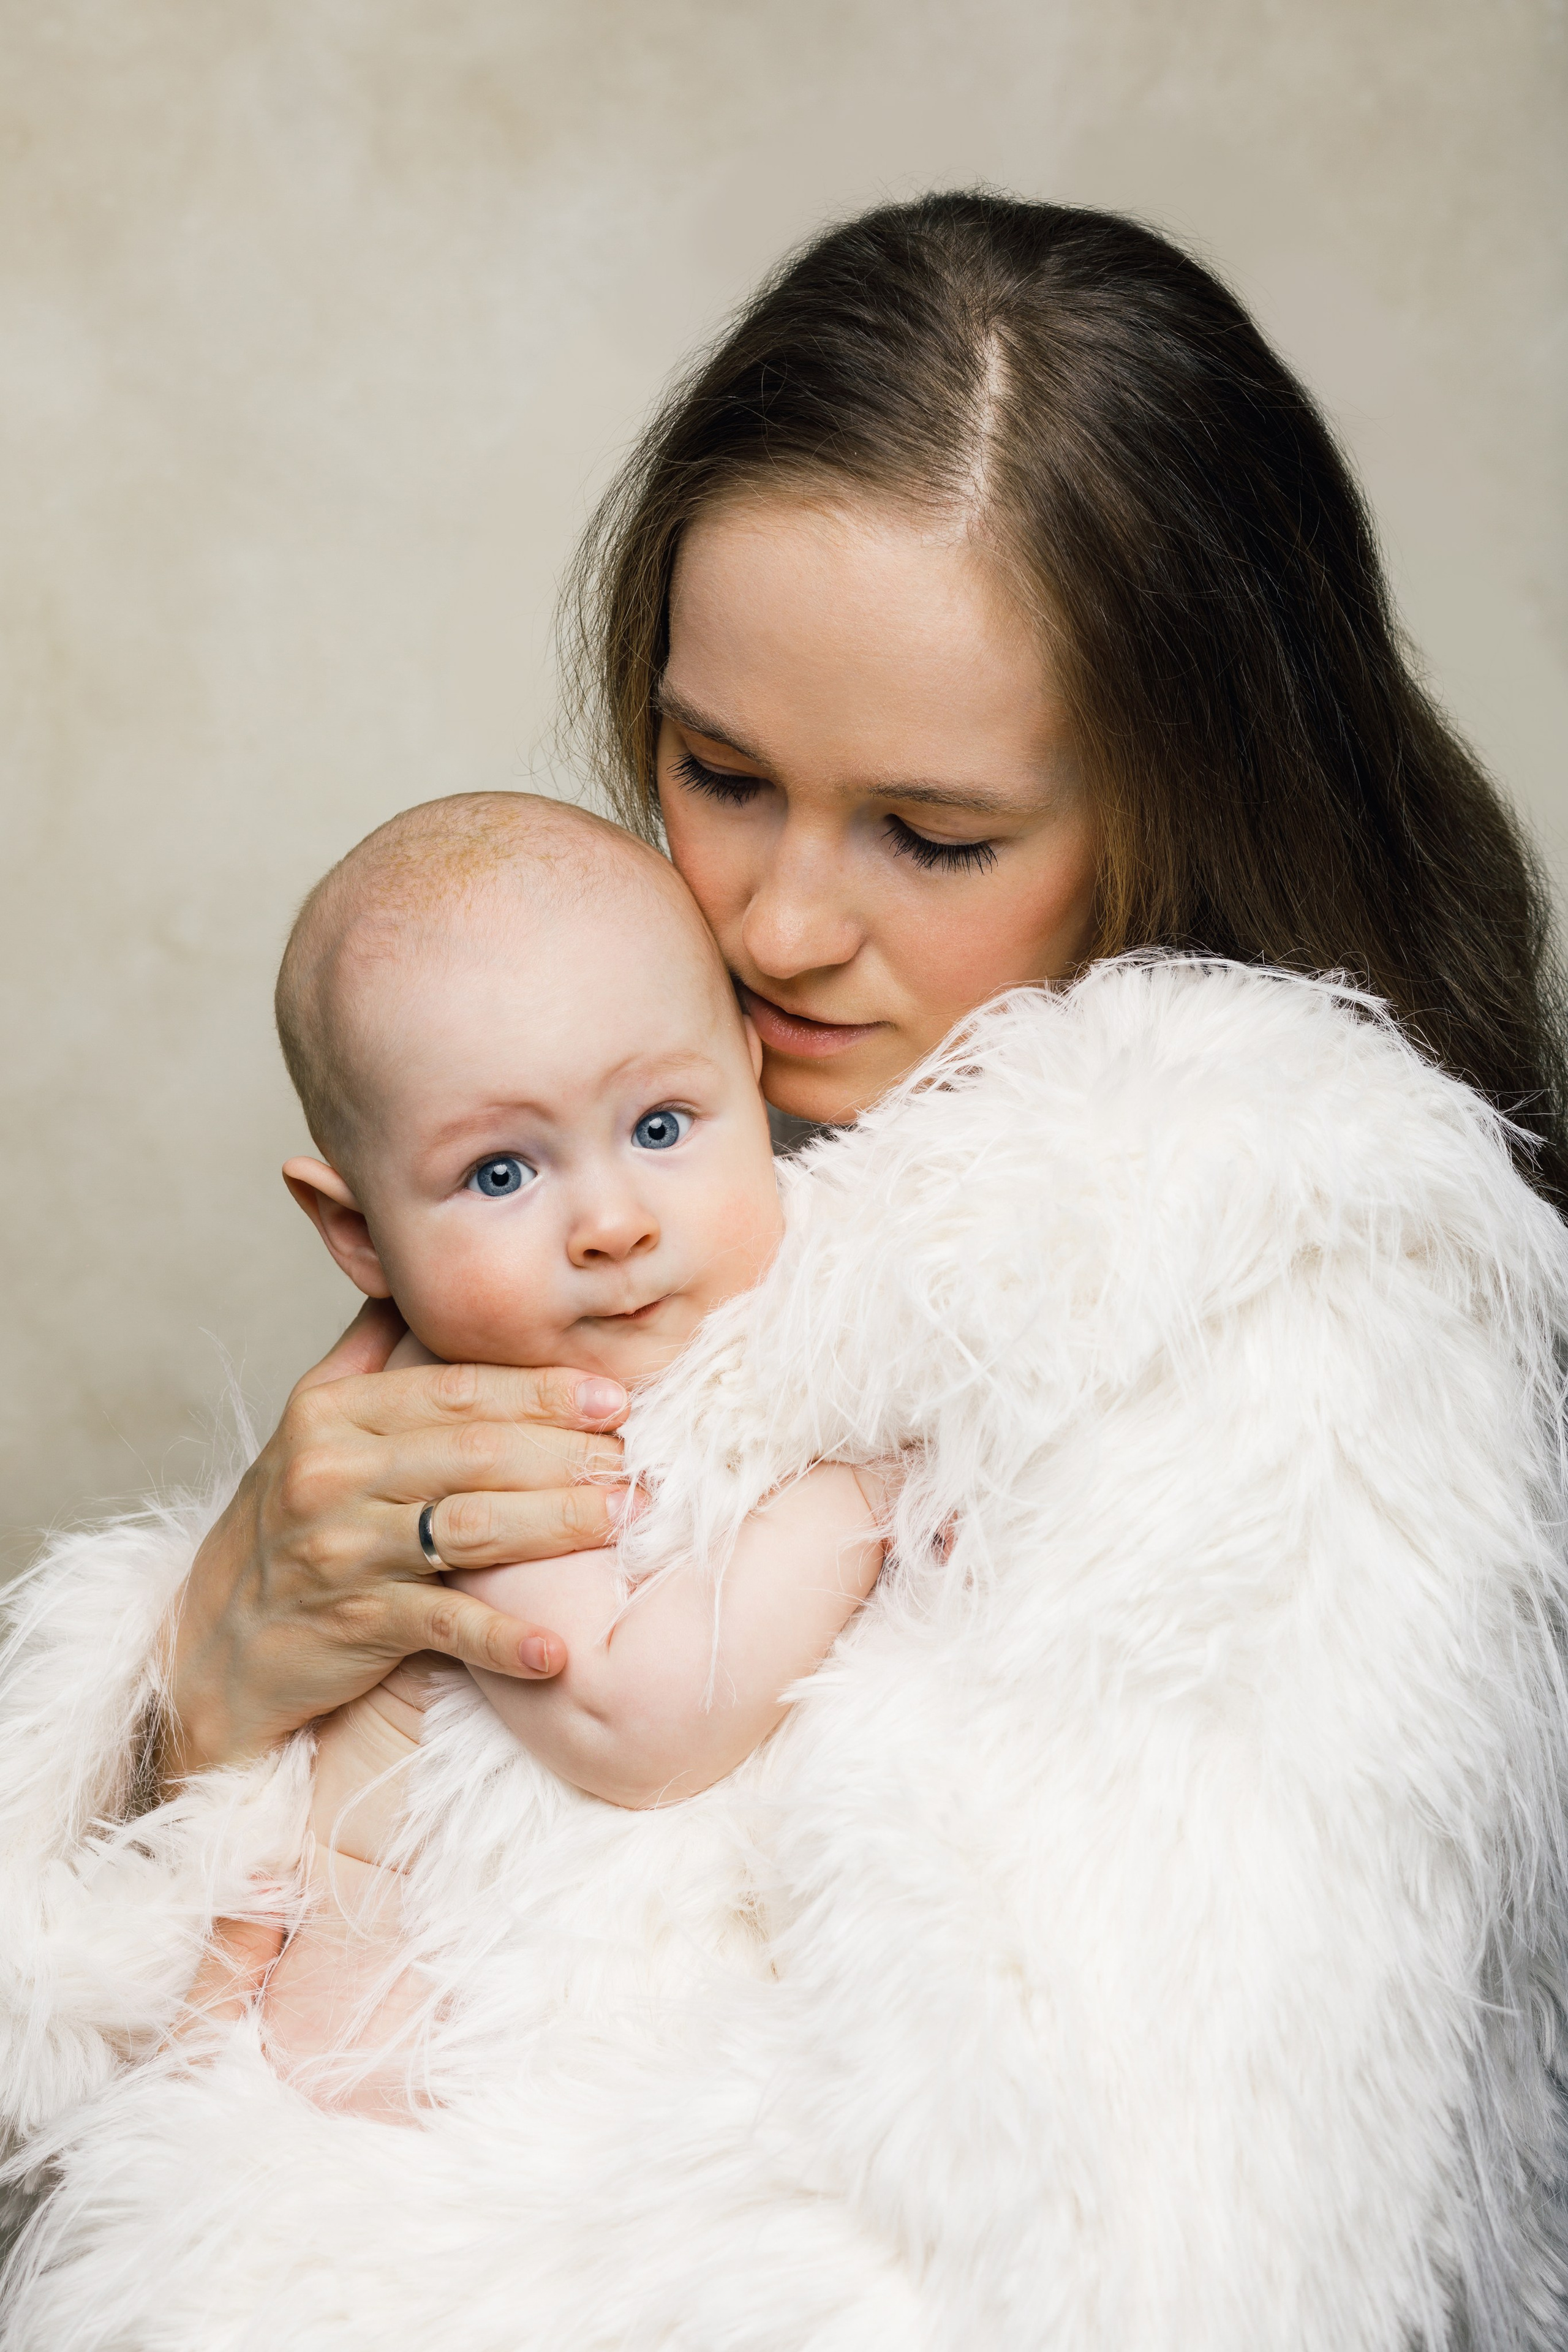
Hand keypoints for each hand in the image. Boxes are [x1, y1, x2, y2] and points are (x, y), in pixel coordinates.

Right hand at [163, 1300, 628, 1776]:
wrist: (219, 1641)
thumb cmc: (290, 1520)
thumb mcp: (312, 1422)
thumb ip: (370, 1351)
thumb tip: (414, 1277)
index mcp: (332, 1411)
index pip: (455, 1387)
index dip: (541, 1389)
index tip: (614, 1397)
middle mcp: (330, 1472)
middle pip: (476, 1451)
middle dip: (568, 1452)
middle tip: (639, 1459)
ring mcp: (340, 1550)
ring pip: (471, 1526)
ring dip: (559, 1523)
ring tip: (626, 1519)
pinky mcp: (353, 1623)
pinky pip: (443, 1624)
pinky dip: (502, 1639)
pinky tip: (557, 1649)